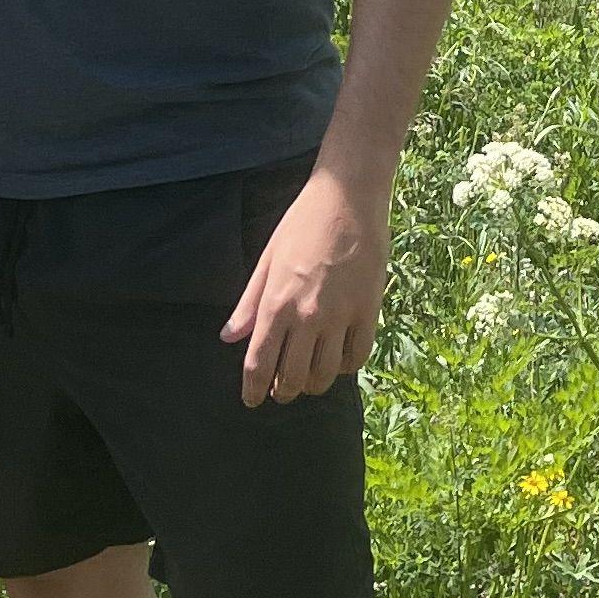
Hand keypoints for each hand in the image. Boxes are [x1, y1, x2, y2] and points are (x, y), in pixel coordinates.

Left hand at [220, 164, 385, 406]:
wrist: (349, 196)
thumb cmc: (303, 222)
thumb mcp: (267, 258)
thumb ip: (249, 303)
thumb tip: (229, 337)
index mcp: (277, 303)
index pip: (259, 364)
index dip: (253, 389)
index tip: (252, 400)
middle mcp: (308, 316)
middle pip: (292, 378)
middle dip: (282, 392)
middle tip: (280, 392)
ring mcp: (341, 315)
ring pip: (326, 375)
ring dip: (313, 385)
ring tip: (308, 380)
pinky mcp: (369, 310)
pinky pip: (357, 356)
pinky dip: (347, 367)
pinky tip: (339, 361)